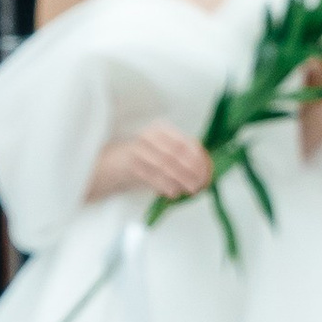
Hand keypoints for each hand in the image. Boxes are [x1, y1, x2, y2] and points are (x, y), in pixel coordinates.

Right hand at [97, 121, 211, 201]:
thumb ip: (181, 155)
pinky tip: (174, 192)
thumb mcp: (163, 149)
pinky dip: (165, 185)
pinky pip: (152, 176)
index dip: (197, 158)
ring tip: (191, 189)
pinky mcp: (131, 164)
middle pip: (176, 153)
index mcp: (161, 128)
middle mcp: (149, 135)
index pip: (184, 142)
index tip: (206, 171)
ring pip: (165, 165)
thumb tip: (203, 169)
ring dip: (180, 179)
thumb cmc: (146, 156)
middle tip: (200, 183)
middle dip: (191, 170)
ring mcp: (139, 149)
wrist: (115, 162)